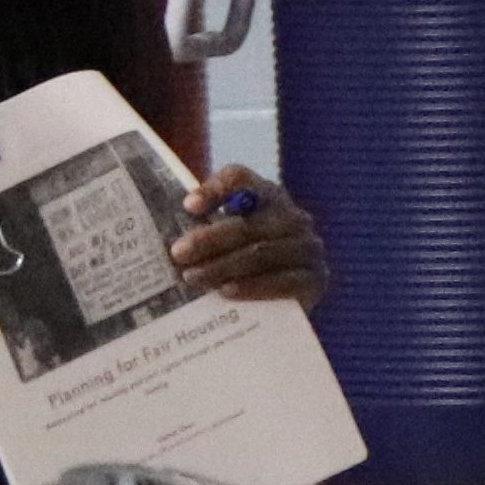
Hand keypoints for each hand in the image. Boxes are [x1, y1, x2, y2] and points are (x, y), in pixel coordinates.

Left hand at [172, 166, 328, 309]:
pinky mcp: (316, 279)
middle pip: (247, 223)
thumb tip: (168, 231)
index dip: (214, 188)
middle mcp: (293, 217)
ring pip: (260, 253)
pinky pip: (282, 282)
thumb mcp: (229, 240)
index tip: (187, 206)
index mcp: (269, 195)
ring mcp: (308, 248)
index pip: (240, 178)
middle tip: (177, 253)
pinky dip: (252, 287)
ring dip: (223, 266)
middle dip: (209, 239)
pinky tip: (226, 292)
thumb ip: (208, 227)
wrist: (287, 306)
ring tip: (192, 278)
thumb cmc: (248, 265)